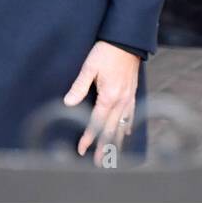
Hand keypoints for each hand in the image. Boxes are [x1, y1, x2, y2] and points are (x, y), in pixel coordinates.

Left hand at [64, 40, 139, 165]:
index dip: (88, 137)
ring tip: (112, 155)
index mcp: (109, 96)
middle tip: (99, 163)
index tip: (81, 149)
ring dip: (116, 141)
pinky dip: (127, 126)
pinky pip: (131, 114)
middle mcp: (121, 100)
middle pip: (111, 129)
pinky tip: (125, 133)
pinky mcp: (133, 92)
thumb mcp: (89, 66)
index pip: (96, 123)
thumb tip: (68, 103)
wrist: (127, 39)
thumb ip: (79, 86)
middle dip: (104, 147)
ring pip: (122, 125)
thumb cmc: (107, 51)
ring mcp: (129, 97)